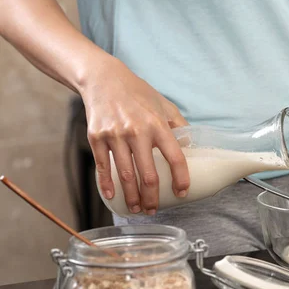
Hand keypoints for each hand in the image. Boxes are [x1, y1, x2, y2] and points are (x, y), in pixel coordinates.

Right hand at [81, 57, 189, 214]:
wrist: (103, 78)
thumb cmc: (138, 93)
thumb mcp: (164, 105)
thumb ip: (179, 126)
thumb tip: (192, 146)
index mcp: (158, 125)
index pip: (175, 157)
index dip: (181, 178)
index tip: (182, 192)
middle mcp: (137, 131)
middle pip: (148, 174)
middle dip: (153, 197)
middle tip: (154, 209)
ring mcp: (115, 135)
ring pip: (126, 175)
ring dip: (132, 196)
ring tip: (137, 208)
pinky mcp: (97, 137)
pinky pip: (103, 166)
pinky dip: (107, 184)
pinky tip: (113, 195)